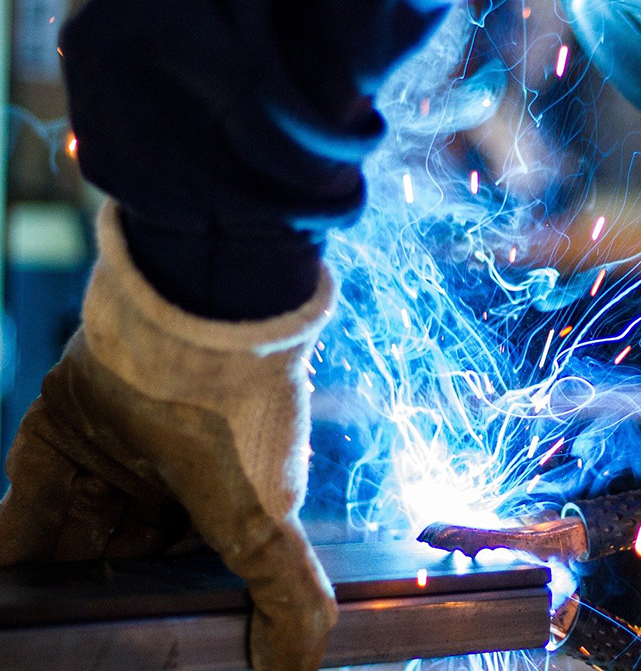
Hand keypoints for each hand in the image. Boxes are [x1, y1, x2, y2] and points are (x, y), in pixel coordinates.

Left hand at [0, 202, 337, 670]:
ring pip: (68, 539)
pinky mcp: (59, 436)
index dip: (160, 605)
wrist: (191, 316)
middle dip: (98, 595)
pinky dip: (7, 548)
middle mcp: (168, 482)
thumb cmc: (241, 419)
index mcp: (223, 502)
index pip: (186, 573)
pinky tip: (1, 586)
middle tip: (70, 636)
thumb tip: (298, 666)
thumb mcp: (266, 520)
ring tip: (25, 619)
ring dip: (45, 580)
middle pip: (121, 560)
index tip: (141, 641)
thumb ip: (287, 596)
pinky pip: (22, 507)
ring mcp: (112, 458)